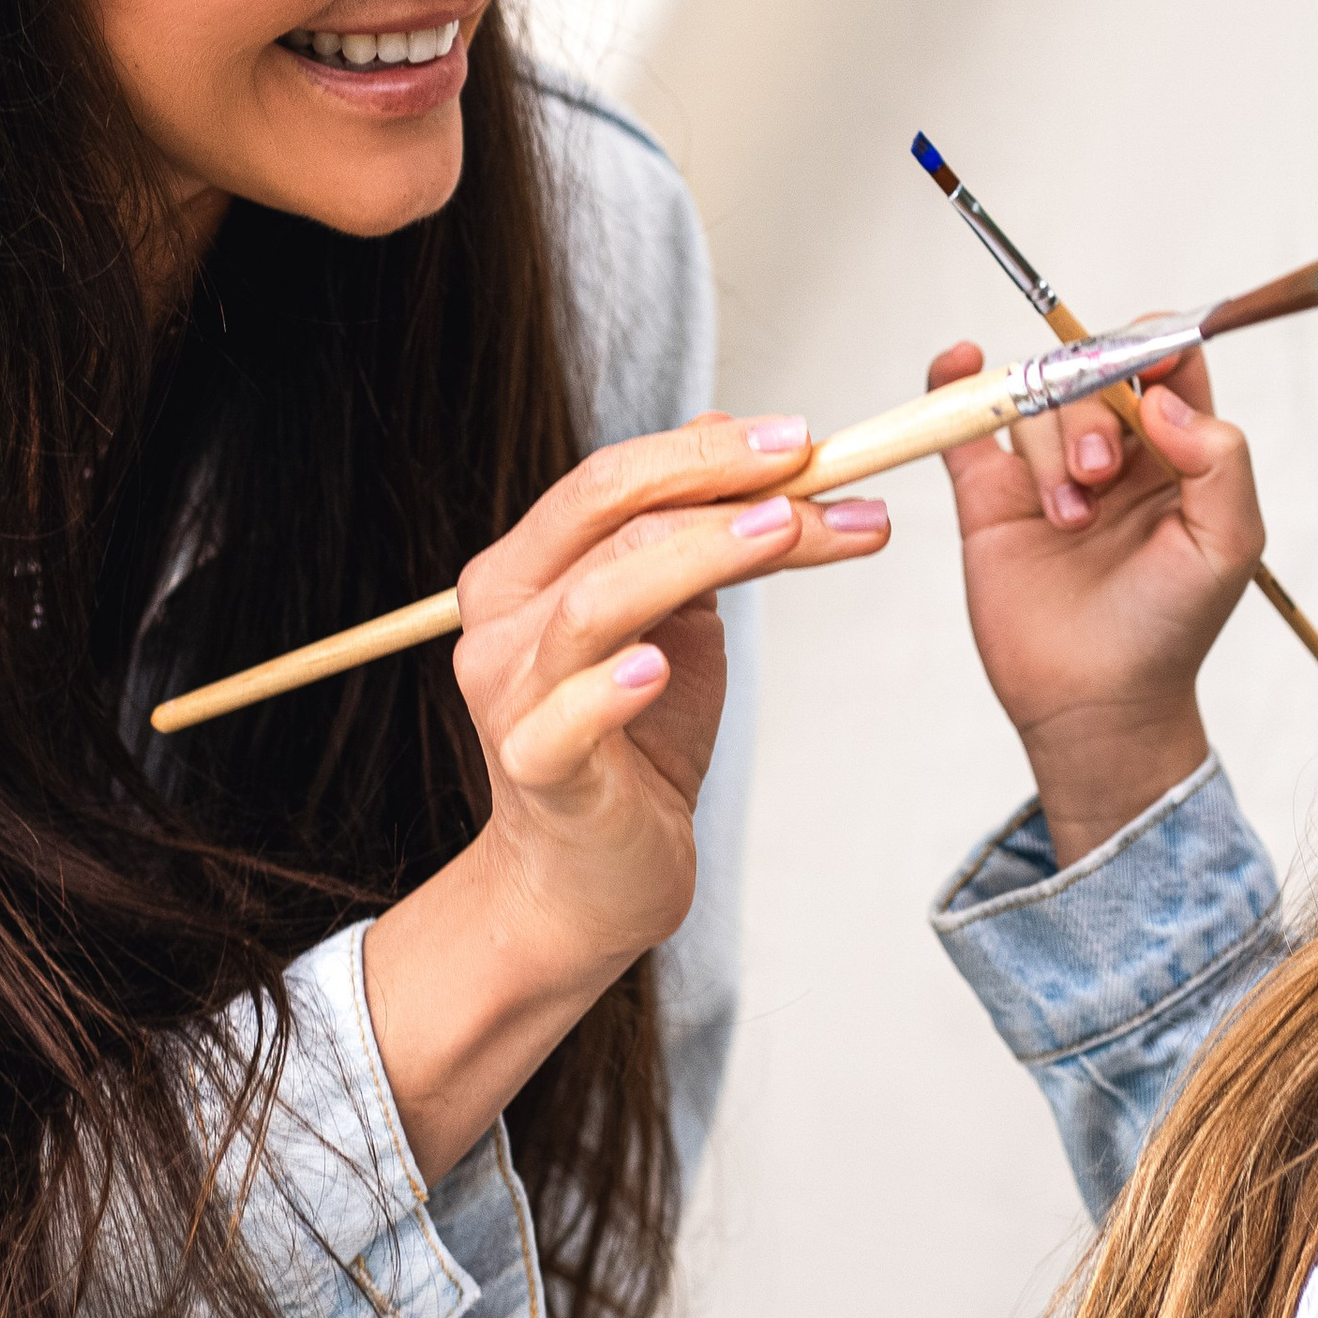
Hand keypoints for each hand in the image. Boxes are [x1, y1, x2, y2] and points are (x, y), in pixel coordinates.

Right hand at [364, 411, 887, 1175]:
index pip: (609, 480)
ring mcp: (511, 695)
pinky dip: (612, 687)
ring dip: (696, 556)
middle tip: (815, 474)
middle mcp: (503, 621)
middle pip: (606, 520)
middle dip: (717, 486)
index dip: (705, 450)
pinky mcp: (536, 770)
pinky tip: (660, 666)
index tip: (803, 441)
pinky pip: (566, 719)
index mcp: (526, 570)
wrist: (590, 879)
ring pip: (597, 602)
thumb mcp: (674, 624)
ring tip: (784, 533)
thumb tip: (739, 438)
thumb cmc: (633, 747)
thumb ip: (690, 538)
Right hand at [932, 336, 1262, 865]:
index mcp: (1175, 453)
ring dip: (1048, 449)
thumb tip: (1160, 399)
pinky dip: (957, 381)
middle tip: (1099, 477)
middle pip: (1089, 377)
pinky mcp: (989, 495)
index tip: (1140, 371)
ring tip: (1067, 520)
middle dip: (1091, 415)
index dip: (1151, 350)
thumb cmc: (1169, 630)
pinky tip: (961, 361)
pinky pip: (967, 419)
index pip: (1165, 365)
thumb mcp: (1228, 545)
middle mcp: (1111, 451)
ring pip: (1033, 401)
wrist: (1095, 704)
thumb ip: (1219, 461)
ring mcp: (1045, 469)